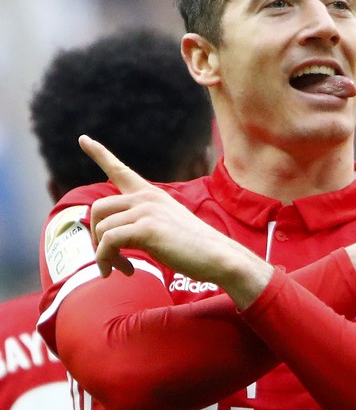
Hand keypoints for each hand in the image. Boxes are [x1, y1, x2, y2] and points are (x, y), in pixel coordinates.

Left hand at [78, 135, 272, 307]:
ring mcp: (146, 211)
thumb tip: (113, 235)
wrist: (218, 256)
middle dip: (95, 237)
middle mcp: (147, 197)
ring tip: (121, 268)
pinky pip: (108, 242)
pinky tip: (126, 271)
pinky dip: (108, 260)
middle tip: (110, 260)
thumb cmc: (194, 247)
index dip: (99, 154)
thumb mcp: (167, 225)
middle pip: (98, 209)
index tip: (83, 138)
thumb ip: (142, 221)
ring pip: (100, 228)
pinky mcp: (146, 228)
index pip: (120, 170)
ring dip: (103, 255)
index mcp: (151, 195)